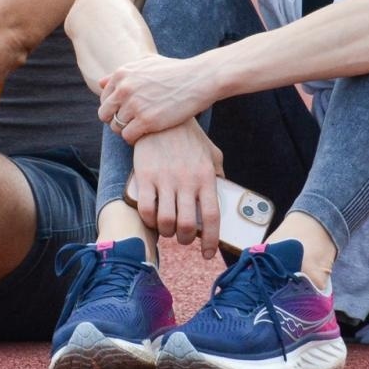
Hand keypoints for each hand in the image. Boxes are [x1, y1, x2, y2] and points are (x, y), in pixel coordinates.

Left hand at [98, 53, 215, 140]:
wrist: (199, 79)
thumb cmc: (175, 71)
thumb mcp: (147, 63)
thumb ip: (123, 73)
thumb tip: (101, 82)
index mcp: (122, 74)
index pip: (104, 99)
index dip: (113, 108)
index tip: (125, 112)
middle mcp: (124, 88)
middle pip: (105, 114)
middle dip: (115, 121)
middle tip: (130, 124)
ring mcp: (134, 105)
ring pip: (116, 127)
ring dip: (126, 131)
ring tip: (140, 129)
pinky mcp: (147, 120)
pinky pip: (128, 136)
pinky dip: (134, 139)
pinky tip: (145, 135)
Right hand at [128, 123, 224, 258]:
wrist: (161, 114)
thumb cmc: (188, 136)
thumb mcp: (210, 152)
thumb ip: (218, 173)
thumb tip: (223, 194)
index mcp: (206, 177)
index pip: (212, 217)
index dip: (209, 241)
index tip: (206, 254)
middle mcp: (187, 181)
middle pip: (186, 225)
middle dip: (184, 240)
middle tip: (182, 238)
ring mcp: (165, 179)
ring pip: (165, 221)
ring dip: (166, 232)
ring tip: (167, 229)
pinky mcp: (144, 176)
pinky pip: (145, 208)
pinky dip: (148, 220)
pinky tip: (151, 218)